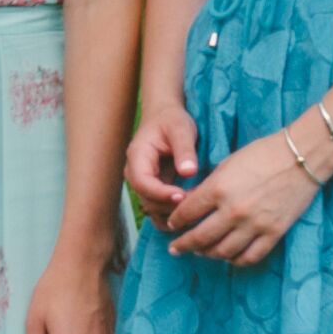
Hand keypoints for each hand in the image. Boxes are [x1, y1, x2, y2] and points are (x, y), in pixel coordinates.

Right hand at [120, 107, 200, 228]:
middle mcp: (136, 174)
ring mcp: (144, 184)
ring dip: (173, 214)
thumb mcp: (181, 129)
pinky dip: (173, 216)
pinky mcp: (154, 190)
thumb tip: (188, 172)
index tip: (183, 195)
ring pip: (153, 210)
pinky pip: (160, 210)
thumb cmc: (172, 120)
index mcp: (138, 157)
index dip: (161, 194)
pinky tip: (192, 214)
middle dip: (171, 206)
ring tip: (196, 208)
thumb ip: (184, 150)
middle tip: (197, 202)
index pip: (143, 183)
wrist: (165, 117)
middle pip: (148, 200)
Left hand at [164, 133, 320, 269]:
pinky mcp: (273, 234)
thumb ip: (209, 186)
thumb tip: (191, 204)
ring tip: (201, 252)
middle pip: (200, 238)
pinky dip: (235, 260)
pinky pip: (249, 257)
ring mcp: (254, 225)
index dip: (176, 221)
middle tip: (176, 248)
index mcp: (218, 188)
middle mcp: (233, 210)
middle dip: (184, 245)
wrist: (300, 157)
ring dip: (207, 254)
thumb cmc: (262, 154)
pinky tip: (228, 257)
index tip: (171, 225)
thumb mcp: (227, 163)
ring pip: (223, 251)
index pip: (187, 213)